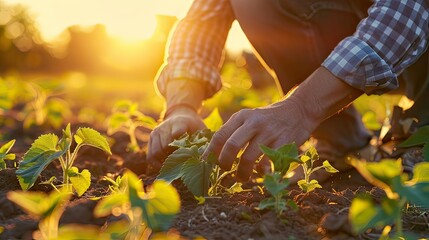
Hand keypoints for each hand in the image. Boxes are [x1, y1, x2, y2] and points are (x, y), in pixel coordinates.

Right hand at [148, 106, 205, 166]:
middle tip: (182, 165)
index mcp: (179, 122)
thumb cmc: (193, 125)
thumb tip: (205, 158)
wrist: (181, 113)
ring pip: (155, 153)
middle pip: (164, 147)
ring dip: (164, 162)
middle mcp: (165, 126)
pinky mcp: (151, 138)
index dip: (181, 149)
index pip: (176, 136)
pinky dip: (156, 164)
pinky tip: (165, 166)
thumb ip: (204, 141)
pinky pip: (150, 156)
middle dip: (173, 158)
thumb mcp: (201, 130)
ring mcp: (156, 132)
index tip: (189, 156)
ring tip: (174, 166)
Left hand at [202, 67, 363, 181]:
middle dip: (224, 163)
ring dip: (242, 173)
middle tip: (224, 171)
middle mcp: (253, 123)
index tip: (206, 164)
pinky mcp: (283, 143)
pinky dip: (261, 172)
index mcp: (241, 117)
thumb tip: (213, 154)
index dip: (210, 153)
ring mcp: (269, 133)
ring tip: (241, 178)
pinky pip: (267, 163)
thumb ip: (233, 132)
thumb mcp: (248, 118)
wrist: (298, 110)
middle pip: (231, 146)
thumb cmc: (267, 119)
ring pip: (248, 158)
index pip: (219, 135)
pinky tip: (260, 173)